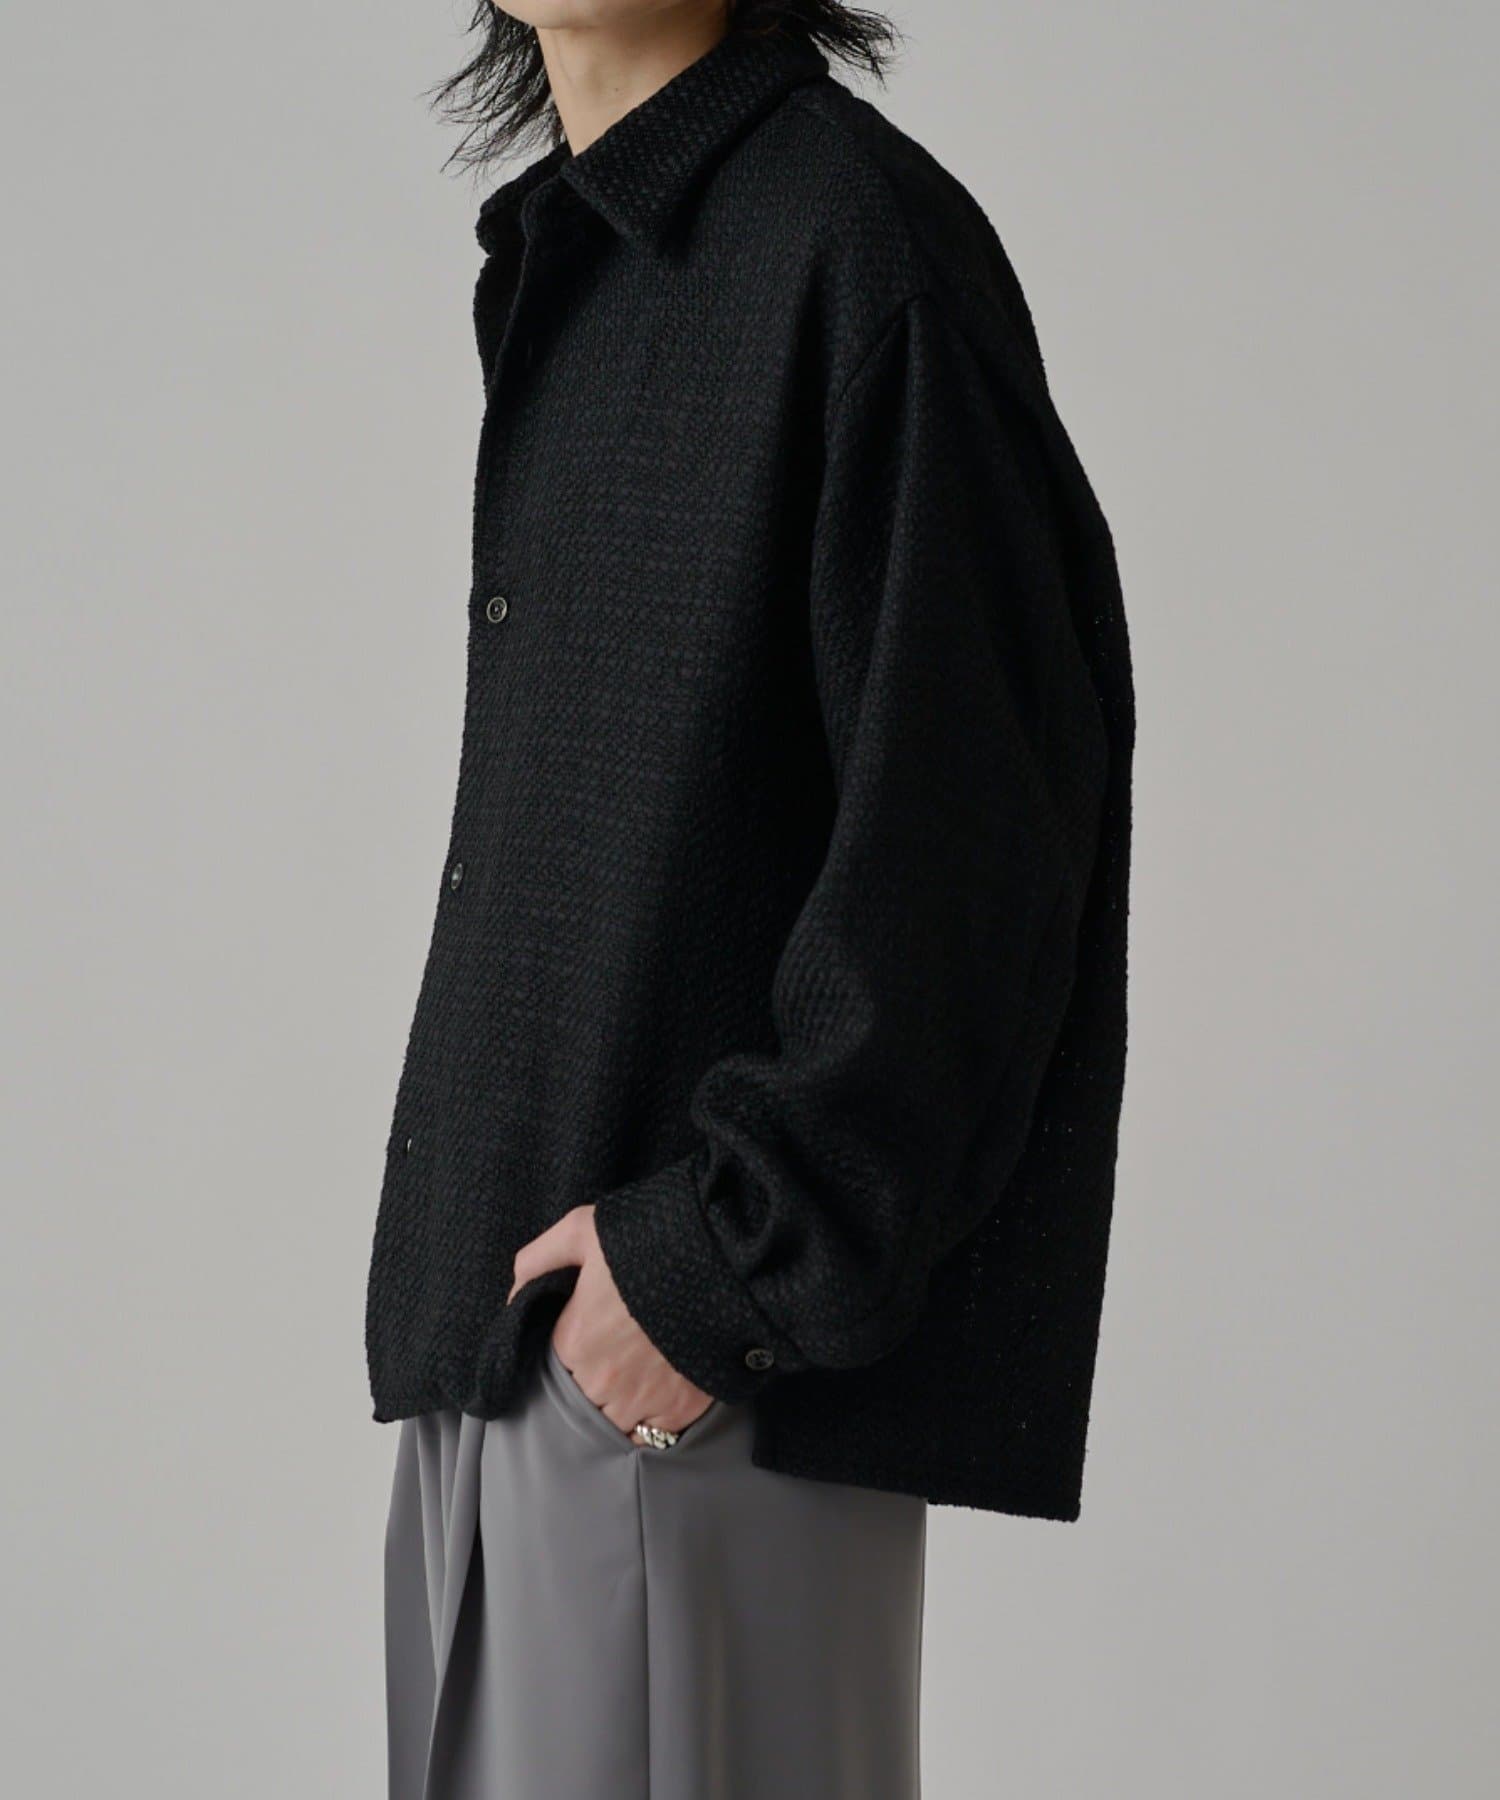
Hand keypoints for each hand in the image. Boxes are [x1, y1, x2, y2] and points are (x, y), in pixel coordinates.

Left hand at [508, 1204, 715, 1438]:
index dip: (568, 1348)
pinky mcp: (679, 1412)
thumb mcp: (583, 1229)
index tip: (586, 1331)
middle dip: (590, 1379)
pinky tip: (655, 1394)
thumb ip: (538, 1259)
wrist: (725, 1259)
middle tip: (612, 1351)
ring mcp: (642, 1401)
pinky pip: (650, 1436)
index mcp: (573, 1341)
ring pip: (611, 1424)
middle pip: (579, 1399)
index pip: (551, 1364)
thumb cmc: (650, 1240)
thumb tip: (515, 1293)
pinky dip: (648, 1423)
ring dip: (616, 1406)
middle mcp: (602, 1382)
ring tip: (633, 1376)